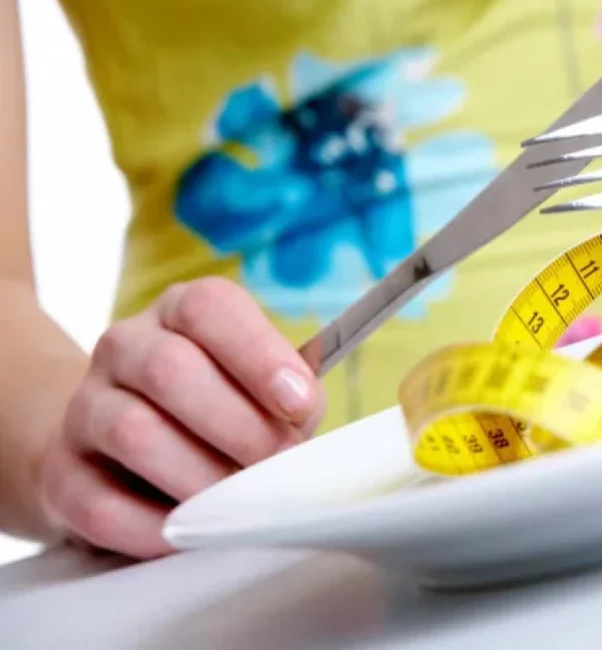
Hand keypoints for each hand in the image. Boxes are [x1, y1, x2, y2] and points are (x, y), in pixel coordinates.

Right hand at [39, 277, 323, 558]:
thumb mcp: (260, 388)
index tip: (300, 404)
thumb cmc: (218, 408)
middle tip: (278, 463)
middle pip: (170, 369)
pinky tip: (187, 532)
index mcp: (180, 313)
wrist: (116, 444)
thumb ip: (289, 398)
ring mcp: (85, 407)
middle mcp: (125, 348)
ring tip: (238, 500)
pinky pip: (98, 503)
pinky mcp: (60, 473)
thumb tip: (301, 424)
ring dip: (198, 475)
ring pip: (132, 432)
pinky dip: (151, 526)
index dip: (259, 355)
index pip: (209, 308)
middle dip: (238, 426)